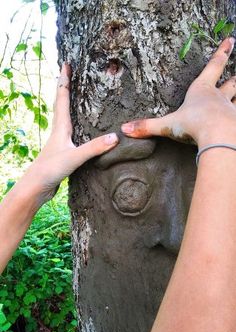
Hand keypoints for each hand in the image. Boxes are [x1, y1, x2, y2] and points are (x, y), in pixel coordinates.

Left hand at [24, 64, 118, 204]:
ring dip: (67, 102)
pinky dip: (73, 121)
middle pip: (61, 103)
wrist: (36, 186)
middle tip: (69, 72)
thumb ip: (94, 147)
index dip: (65, 80)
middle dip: (65, 86)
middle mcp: (59, 130)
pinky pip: (69, 130)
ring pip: (64, 116)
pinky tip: (79, 126)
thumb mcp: (74, 157)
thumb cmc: (50, 170)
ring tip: (75, 94)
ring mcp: (59, 141)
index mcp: (60, 127)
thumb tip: (116, 136)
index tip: (67, 64)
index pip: (63, 98)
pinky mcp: (62, 151)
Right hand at [121, 38, 235, 147]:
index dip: (222, 53)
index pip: (214, 66)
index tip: (229, 41)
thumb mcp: (167, 125)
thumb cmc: (193, 125)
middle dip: (233, 79)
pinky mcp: (235, 121)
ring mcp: (230, 109)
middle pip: (230, 83)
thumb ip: (147, 127)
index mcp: (201, 91)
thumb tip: (125, 128)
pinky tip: (235, 121)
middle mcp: (218, 97)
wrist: (218, 135)